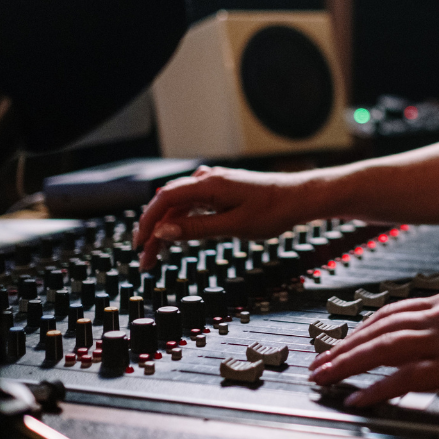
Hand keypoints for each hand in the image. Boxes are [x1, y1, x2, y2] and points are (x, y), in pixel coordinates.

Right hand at [134, 166, 313, 268]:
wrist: (299, 198)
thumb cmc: (273, 211)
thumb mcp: (234, 226)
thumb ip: (198, 229)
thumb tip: (164, 232)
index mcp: (209, 184)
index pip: (165, 199)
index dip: (148, 221)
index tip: (139, 244)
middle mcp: (208, 179)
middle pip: (169, 203)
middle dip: (154, 230)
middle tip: (145, 259)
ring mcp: (214, 184)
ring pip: (180, 205)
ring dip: (167, 228)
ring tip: (156, 253)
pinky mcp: (221, 191)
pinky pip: (193, 204)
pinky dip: (181, 221)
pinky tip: (176, 235)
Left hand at [308, 290, 438, 420]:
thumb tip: (419, 343)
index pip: (392, 311)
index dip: (360, 329)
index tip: (339, 345)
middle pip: (380, 327)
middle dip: (344, 346)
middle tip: (319, 364)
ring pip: (385, 348)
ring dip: (349, 364)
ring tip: (326, 379)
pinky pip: (406, 378)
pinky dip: (377, 388)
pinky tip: (359, 398)